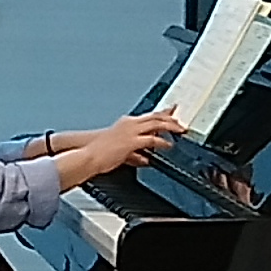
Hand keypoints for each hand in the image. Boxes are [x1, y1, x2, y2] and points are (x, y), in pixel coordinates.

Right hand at [62, 111, 185, 178]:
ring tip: (180, 131)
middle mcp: (130, 124)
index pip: (149, 115)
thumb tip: (145, 159)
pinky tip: (169, 145)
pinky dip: (162, 142)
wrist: (89, 156)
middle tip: (182, 123)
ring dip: (170, 127)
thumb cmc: (100, 153)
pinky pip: (152, 139)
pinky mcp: (131, 141)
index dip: (163, 113)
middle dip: (171, 118)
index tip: (173, 112)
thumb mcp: (121, 152)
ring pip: (156, 124)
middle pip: (155, 117)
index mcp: (126, 123)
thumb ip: (135, 154)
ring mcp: (131, 131)